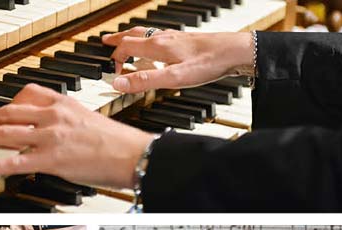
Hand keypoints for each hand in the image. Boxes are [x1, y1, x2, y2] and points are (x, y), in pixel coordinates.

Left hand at [0, 84, 155, 188]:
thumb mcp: (86, 117)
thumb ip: (62, 118)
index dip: (5, 103)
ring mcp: (50, 137)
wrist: (134, 154)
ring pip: (6, 133)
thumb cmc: (115, 141)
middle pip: (9, 112)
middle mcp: (52, 116)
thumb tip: (44, 124)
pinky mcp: (51, 159)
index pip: (25, 94)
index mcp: (62, 103)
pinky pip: (16, 162)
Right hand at [102, 29, 254, 92]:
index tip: (114, 73)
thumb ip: (144, 81)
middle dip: (118, 39)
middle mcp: (163, 38)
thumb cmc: (209, 64)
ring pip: (146, 34)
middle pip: (133, 35)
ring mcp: (175, 37)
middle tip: (106, 41)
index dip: (115, 59)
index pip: (125, 47)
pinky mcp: (186, 40)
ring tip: (126, 40)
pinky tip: (157, 47)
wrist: (236, 51)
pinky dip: (148, 40)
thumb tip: (117, 83)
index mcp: (156, 46)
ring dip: (132, 37)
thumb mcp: (173, 78)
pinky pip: (160, 36)